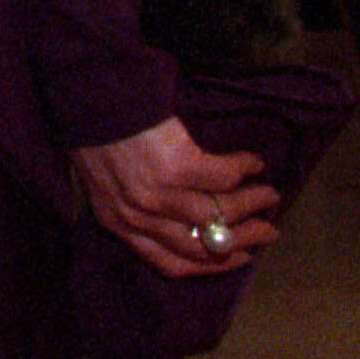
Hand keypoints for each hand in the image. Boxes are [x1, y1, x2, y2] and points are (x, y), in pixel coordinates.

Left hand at [75, 118, 274, 274]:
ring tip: (270, 196)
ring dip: (251, 206)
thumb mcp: (103, 180)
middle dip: (241, 241)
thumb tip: (181, 215)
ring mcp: (159, 194)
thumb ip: (132, 205)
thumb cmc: (95, 131)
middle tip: (268, 232)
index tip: (239, 258)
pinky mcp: (178, 167)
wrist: (89, 93)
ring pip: (219, 215)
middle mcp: (138, 216)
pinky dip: (244, 169)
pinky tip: (254, 163)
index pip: (170, 263)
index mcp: (117, 223)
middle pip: (202, 246)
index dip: (211, 265)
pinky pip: (225, 176)